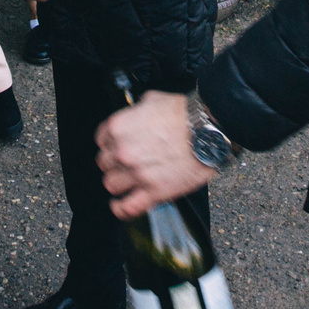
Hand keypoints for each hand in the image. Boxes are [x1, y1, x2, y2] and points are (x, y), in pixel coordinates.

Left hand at [97, 91, 217, 218]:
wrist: (207, 132)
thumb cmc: (185, 115)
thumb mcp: (153, 100)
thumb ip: (136, 110)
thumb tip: (135, 114)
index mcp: (119, 127)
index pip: (101, 140)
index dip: (110, 143)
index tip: (116, 146)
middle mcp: (123, 151)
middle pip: (104, 163)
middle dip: (113, 163)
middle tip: (125, 162)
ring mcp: (137, 173)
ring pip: (111, 184)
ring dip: (118, 183)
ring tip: (127, 181)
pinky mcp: (153, 192)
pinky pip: (127, 208)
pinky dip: (121, 209)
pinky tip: (120, 205)